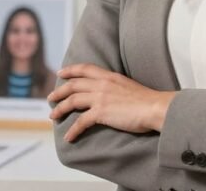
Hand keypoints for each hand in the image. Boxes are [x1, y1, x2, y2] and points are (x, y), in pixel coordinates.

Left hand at [48, 63, 175, 142]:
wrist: (154, 107)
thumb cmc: (147, 100)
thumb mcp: (128, 85)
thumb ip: (116, 86)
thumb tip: (110, 93)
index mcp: (109, 76)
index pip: (85, 69)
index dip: (71, 70)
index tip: (61, 72)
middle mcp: (102, 84)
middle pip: (73, 84)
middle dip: (59, 91)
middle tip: (50, 98)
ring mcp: (100, 97)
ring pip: (72, 101)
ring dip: (60, 109)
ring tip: (53, 116)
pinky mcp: (101, 112)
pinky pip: (80, 121)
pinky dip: (72, 130)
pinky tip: (69, 137)